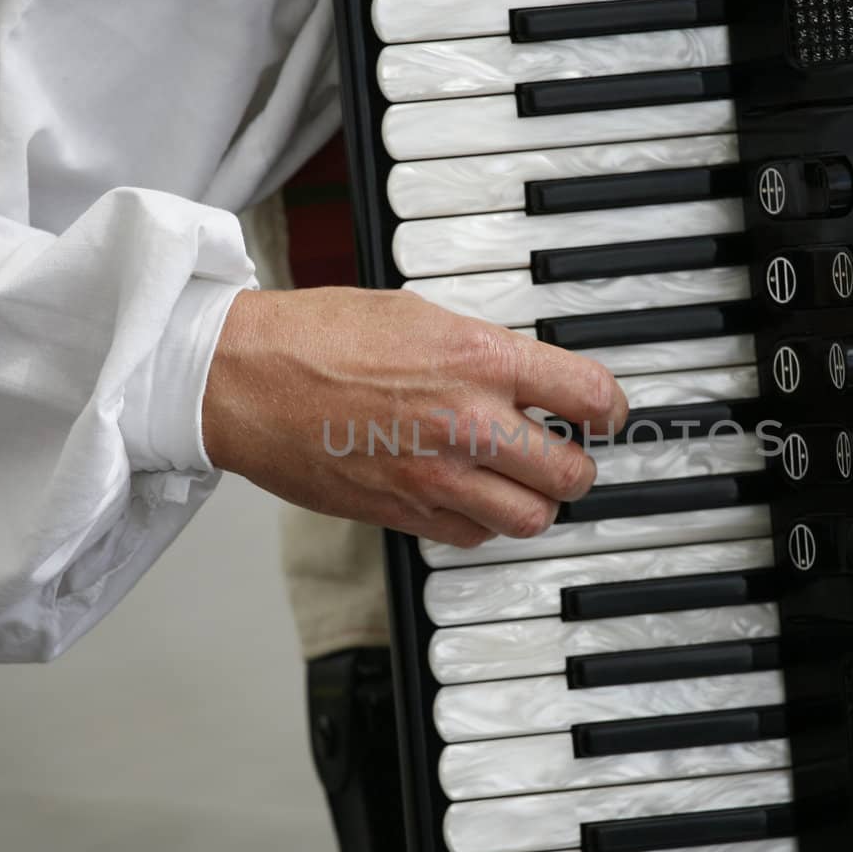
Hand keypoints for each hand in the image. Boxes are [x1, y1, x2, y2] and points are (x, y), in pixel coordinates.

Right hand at [202, 288, 627, 547]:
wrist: (244, 379)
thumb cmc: (319, 336)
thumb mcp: (420, 315)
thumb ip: (483, 351)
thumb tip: (529, 378)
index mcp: (480, 360)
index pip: (589, 396)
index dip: (608, 409)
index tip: (603, 413)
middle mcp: (468, 423)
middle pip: (571, 473)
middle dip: (577, 465)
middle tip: (567, 453)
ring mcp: (436, 476)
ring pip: (531, 519)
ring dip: (536, 503)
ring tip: (522, 482)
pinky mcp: (404, 513)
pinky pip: (474, 535)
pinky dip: (483, 522)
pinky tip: (469, 495)